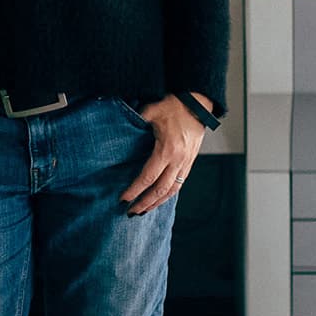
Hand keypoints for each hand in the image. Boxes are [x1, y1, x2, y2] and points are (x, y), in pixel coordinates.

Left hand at [121, 94, 209, 215]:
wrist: (198, 102)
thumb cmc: (174, 105)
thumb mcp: (151, 111)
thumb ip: (135, 121)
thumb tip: (117, 126)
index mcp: (167, 149)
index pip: (148, 177)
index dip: (135, 190)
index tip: (123, 199)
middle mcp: (179, 160)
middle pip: (161, 190)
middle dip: (145, 203)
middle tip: (131, 212)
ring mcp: (187, 162)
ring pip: (173, 190)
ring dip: (158, 202)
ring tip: (145, 210)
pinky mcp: (191, 161)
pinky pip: (180, 183)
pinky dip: (169, 193)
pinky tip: (160, 198)